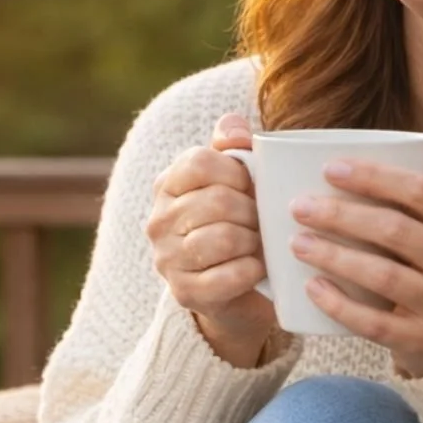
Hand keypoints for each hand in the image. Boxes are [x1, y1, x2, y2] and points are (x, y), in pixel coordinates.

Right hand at [146, 113, 278, 365]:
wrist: (235, 289)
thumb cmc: (238, 223)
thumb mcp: (235, 180)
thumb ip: (233, 147)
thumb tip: (236, 129)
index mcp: (167, 185)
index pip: (199, 162)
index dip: (237, 172)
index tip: (251, 186)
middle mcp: (159, 221)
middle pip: (217, 201)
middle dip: (252, 210)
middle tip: (262, 220)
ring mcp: (168, 259)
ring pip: (224, 238)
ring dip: (253, 240)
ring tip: (259, 242)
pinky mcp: (185, 293)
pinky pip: (229, 276)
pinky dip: (252, 270)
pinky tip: (257, 268)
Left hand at [288, 136, 422, 377]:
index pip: (422, 192)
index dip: (376, 178)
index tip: (330, 168)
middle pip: (396, 231)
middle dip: (342, 216)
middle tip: (299, 206)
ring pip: (383, 276)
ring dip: (335, 257)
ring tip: (296, 242)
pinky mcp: (421, 340)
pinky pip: (375, 324)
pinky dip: (340, 306)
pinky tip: (311, 287)